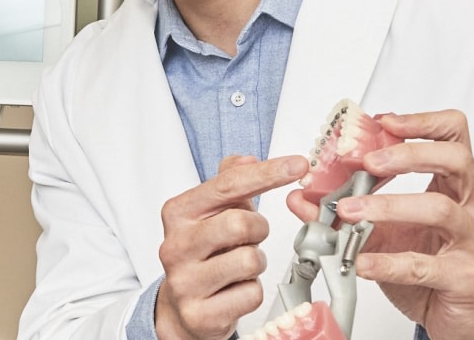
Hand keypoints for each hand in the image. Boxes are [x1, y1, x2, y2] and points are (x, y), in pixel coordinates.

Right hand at [156, 154, 309, 339]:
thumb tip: (248, 159)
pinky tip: (234, 290)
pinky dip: (252, 291)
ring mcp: (185, 282)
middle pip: (241, 223)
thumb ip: (229, 182)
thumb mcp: (210, 214)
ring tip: (239, 266)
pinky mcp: (200, 314)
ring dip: (256, 263)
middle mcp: (175, 245)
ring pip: (250, 260)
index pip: (227, 185)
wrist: (181, 309)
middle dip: (258, 230)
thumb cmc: (203, 255)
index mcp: (178, 213)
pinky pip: (251, 294)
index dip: (268, 173)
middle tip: (250, 238)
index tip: (298, 166)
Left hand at [285, 110, 473, 339]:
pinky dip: (388, 262)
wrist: (462, 318)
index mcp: (463, 186)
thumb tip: (302, 197)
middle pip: (455, 159)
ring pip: (439, 209)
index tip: (384, 122)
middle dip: (406, 154)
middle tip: (367, 163)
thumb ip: (350, 209)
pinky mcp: (468, 277)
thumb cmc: (435, 267)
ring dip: (388, 205)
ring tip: (348, 211)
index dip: (422, 122)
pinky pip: (425, 265)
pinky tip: (361, 262)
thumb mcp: (388, 232)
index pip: (455, 134)